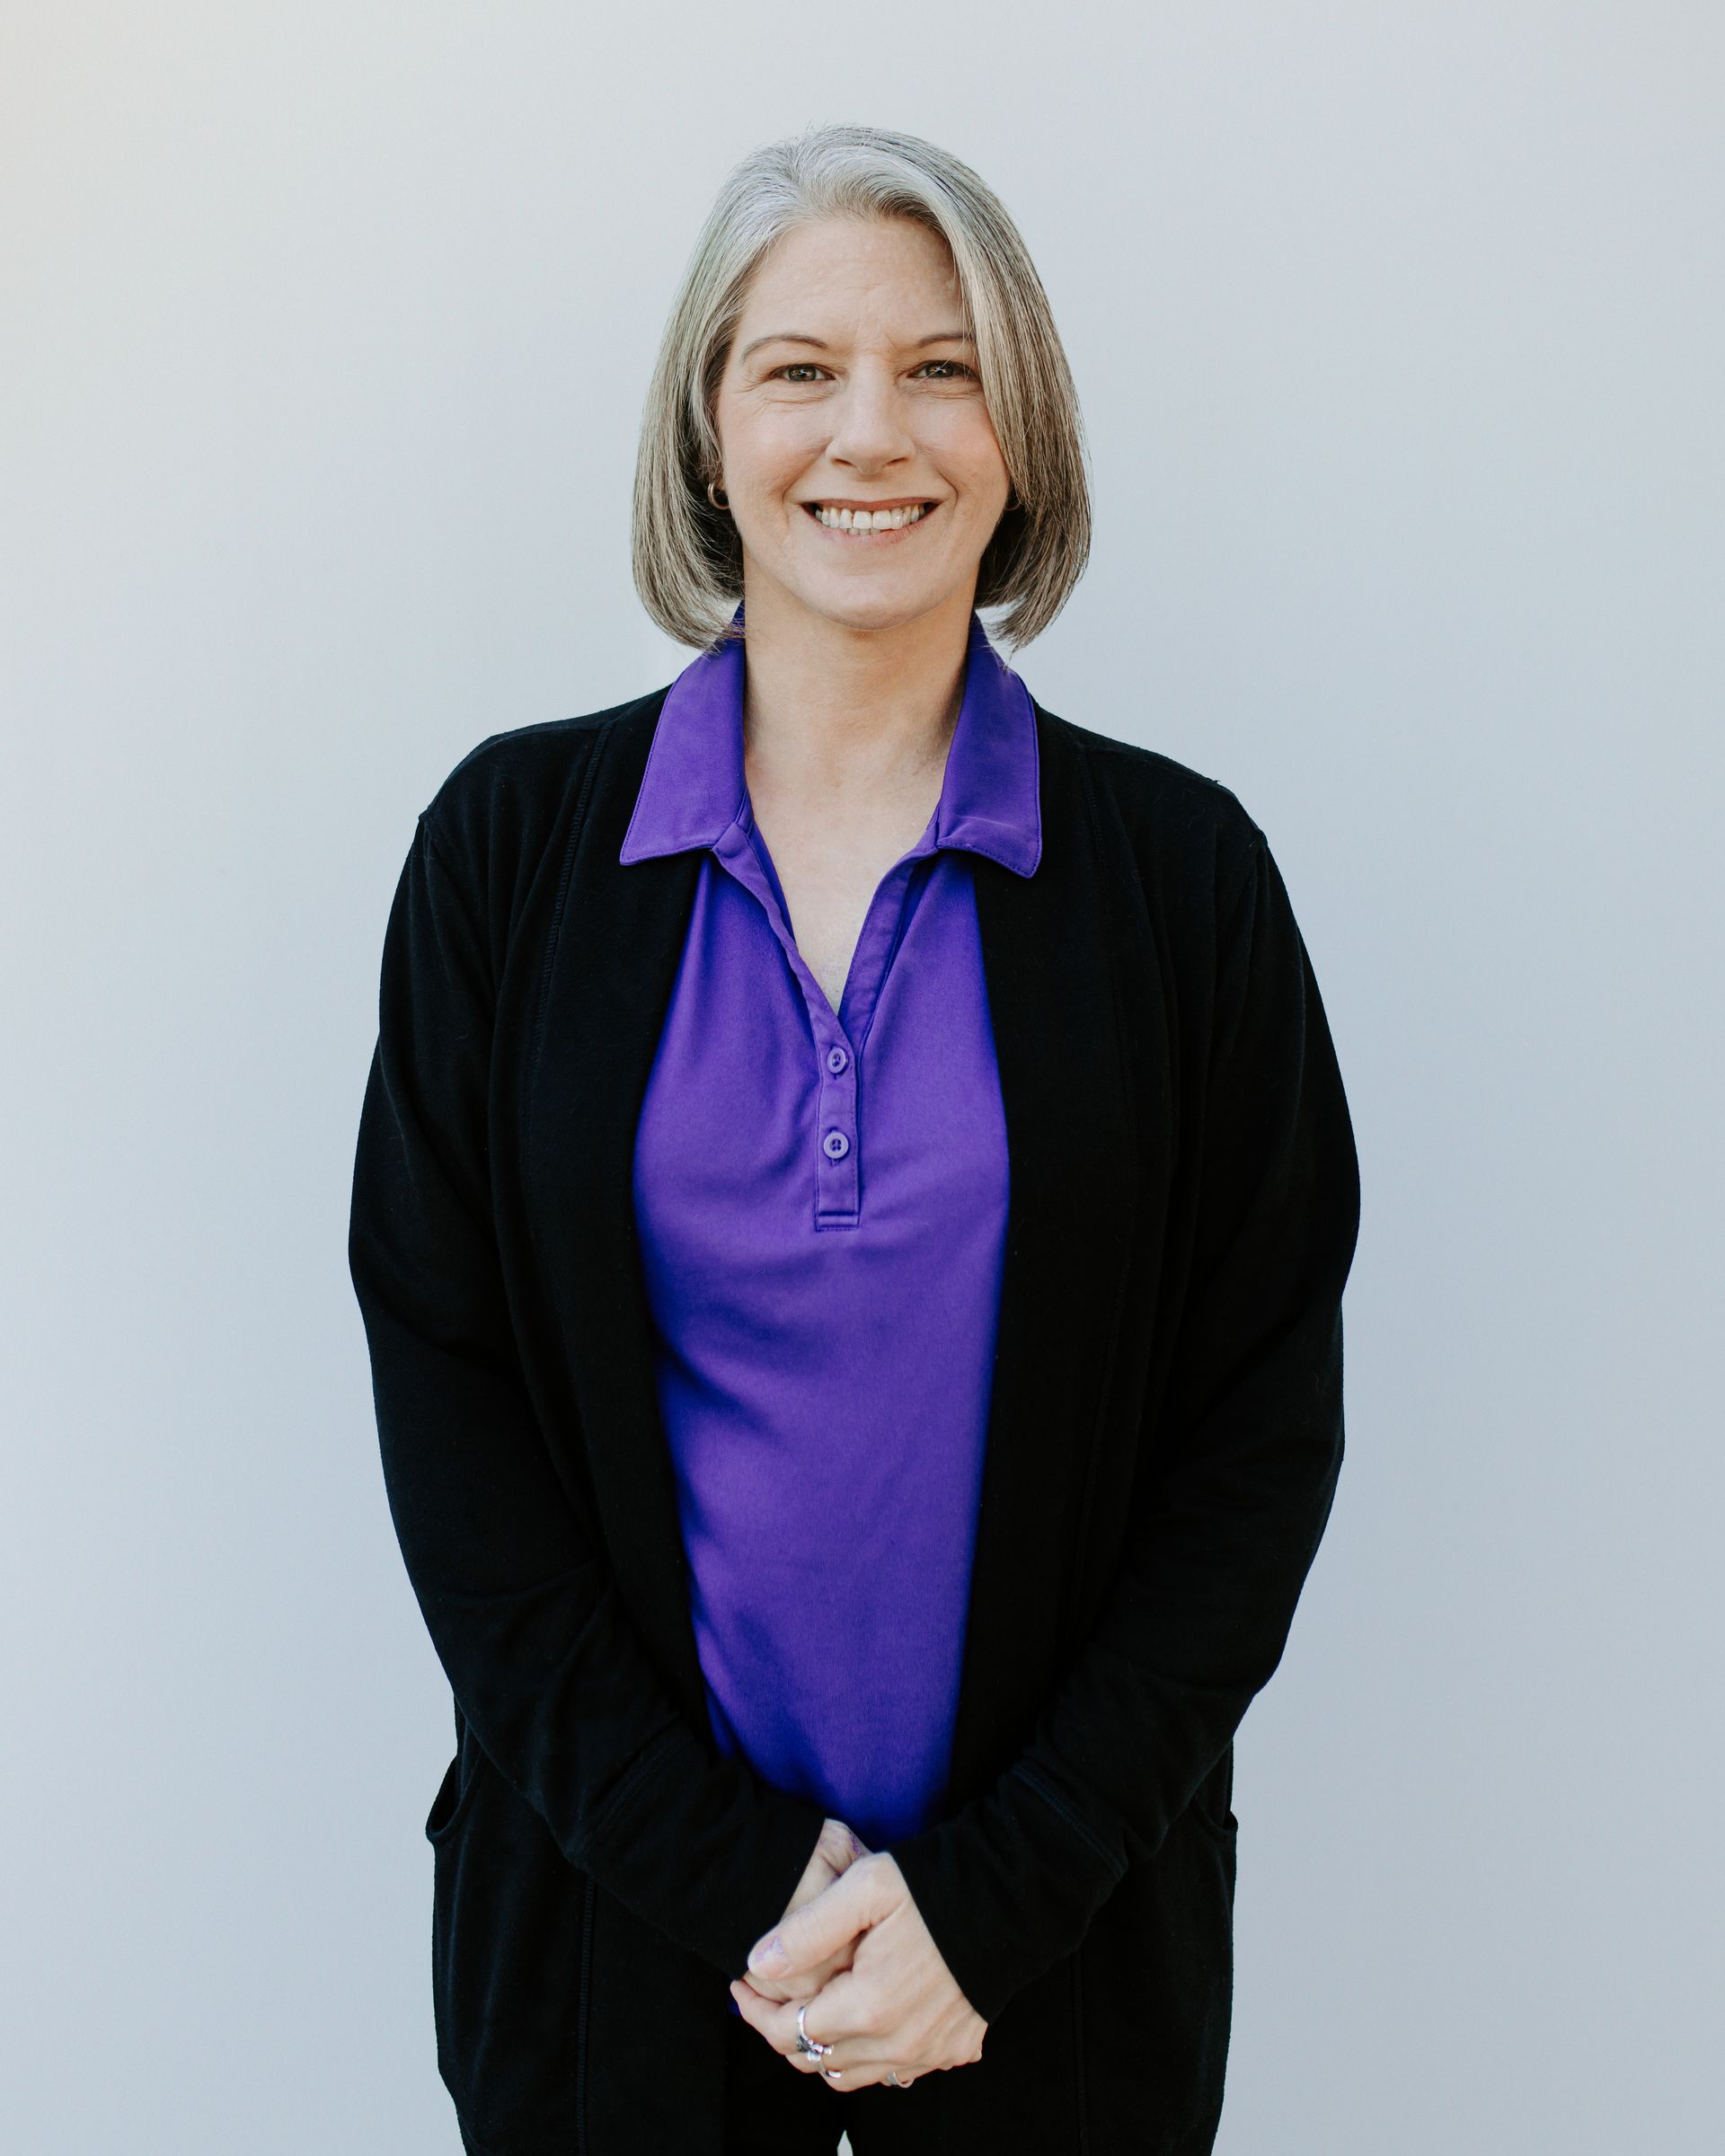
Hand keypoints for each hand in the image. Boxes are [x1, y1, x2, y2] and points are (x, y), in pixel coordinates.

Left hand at [728, 1851, 986, 2089]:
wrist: (1011, 1898)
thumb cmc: (936, 1886)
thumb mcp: (865, 1887)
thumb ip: (807, 1929)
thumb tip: (758, 1964)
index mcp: (869, 2006)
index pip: (789, 2033)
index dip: (756, 2011)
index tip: (740, 1982)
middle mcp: (898, 2043)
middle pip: (816, 2060)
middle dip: (782, 2031)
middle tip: (767, 1995)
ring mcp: (929, 2052)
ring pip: (853, 2074)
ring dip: (825, 2049)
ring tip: (812, 2007)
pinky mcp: (955, 2049)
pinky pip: (896, 2070)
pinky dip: (871, 2054)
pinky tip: (866, 2017)